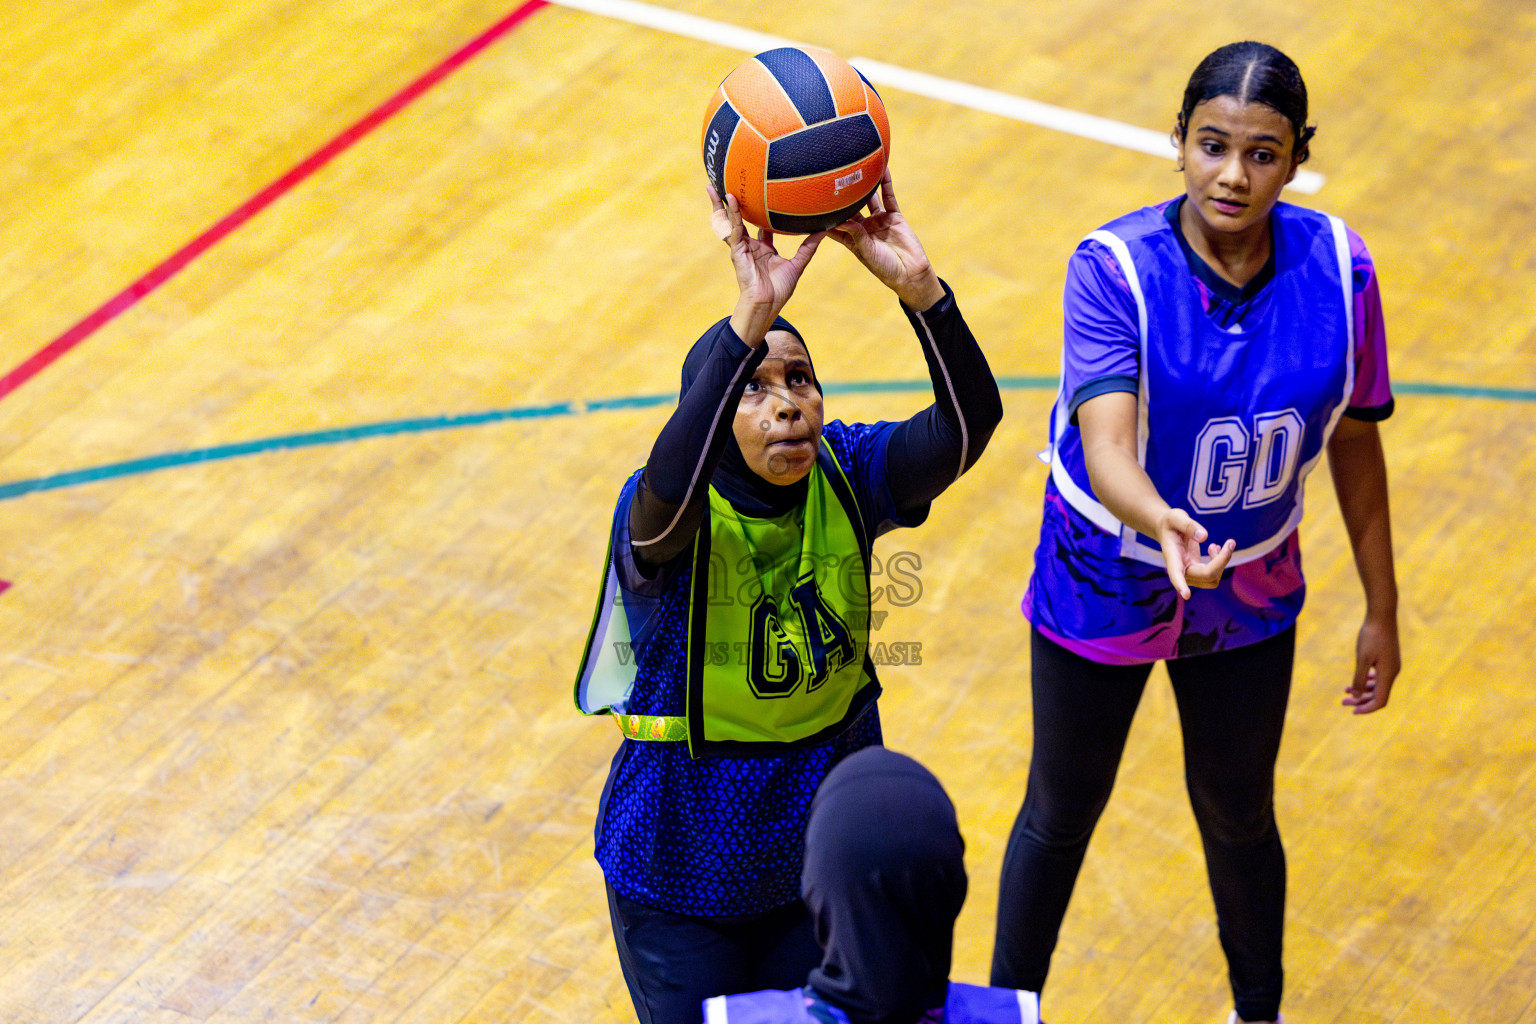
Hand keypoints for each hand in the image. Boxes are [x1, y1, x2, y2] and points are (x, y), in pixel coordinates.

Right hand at [709, 186, 823, 345]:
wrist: (767, 304)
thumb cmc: (779, 289)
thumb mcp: (797, 264)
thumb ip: (808, 247)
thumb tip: (823, 231)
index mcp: (763, 248)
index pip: (760, 225)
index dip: (758, 212)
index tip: (759, 194)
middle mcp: (750, 245)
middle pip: (740, 219)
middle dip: (732, 204)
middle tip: (727, 184)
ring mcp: (741, 247)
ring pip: (732, 221)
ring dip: (723, 204)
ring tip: (716, 186)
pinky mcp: (737, 251)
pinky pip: (734, 229)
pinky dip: (732, 214)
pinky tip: (729, 200)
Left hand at [826, 170, 943, 310]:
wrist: (910, 273)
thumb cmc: (885, 269)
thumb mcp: (867, 253)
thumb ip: (856, 235)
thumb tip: (842, 220)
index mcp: (852, 238)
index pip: (834, 224)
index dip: (824, 215)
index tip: (812, 202)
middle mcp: (863, 227)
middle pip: (850, 207)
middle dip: (842, 194)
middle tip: (832, 177)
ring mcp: (878, 220)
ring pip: (869, 198)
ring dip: (864, 185)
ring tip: (856, 167)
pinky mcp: (893, 216)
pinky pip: (888, 197)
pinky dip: (886, 183)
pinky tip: (881, 170)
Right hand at [1156, 508, 1235, 599]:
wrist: (1166, 529)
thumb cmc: (1170, 523)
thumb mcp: (1176, 517)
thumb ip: (1189, 526)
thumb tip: (1204, 537)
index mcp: (1172, 557)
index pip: (1176, 574)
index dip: (1180, 585)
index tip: (1186, 595)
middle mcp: (1181, 569)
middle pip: (1205, 576)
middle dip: (1222, 561)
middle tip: (1230, 541)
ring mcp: (1189, 573)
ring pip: (1212, 579)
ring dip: (1222, 562)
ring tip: (1218, 545)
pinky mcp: (1197, 572)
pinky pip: (1213, 575)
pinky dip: (1220, 562)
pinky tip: (1214, 548)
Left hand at [1343, 613, 1399, 713]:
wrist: (1382, 615)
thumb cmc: (1371, 636)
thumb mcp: (1362, 658)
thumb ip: (1359, 679)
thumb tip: (1357, 697)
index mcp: (1388, 674)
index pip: (1380, 701)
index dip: (1367, 708)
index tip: (1352, 711)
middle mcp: (1392, 672)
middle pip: (1378, 695)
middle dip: (1361, 701)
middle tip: (1343, 703)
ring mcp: (1391, 665)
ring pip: (1378, 685)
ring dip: (1362, 691)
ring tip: (1345, 692)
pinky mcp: (1388, 658)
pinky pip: (1378, 676)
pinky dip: (1367, 681)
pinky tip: (1357, 681)